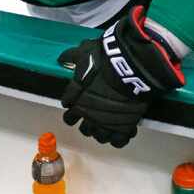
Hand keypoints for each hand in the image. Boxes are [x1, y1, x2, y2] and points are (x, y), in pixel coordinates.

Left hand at [58, 7, 184, 146]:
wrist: (129, 67)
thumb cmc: (105, 60)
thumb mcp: (85, 52)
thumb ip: (72, 56)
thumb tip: (64, 58)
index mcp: (76, 101)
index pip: (69, 115)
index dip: (73, 111)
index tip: (78, 106)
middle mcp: (88, 115)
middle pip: (83, 129)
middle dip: (87, 123)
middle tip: (93, 115)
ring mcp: (105, 123)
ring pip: (99, 136)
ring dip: (102, 131)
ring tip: (108, 124)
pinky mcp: (123, 126)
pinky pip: (118, 141)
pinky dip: (119, 138)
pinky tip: (122, 132)